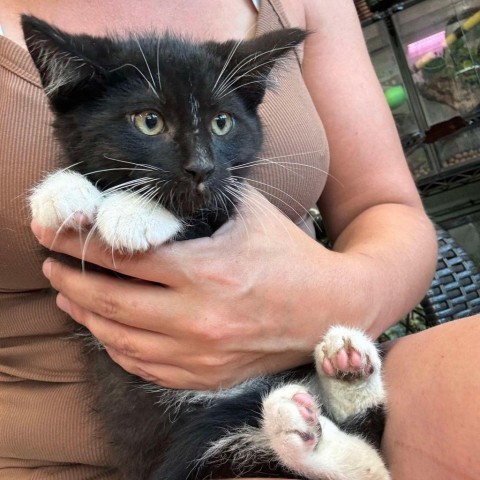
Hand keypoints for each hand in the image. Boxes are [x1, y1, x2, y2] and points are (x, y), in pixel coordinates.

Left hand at [32, 187, 337, 389]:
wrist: (331, 308)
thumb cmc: (292, 257)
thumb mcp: (250, 214)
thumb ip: (205, 197)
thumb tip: (165, 185)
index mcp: (208, 271)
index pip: (125, 258)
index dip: (82, 245)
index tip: (55, 235)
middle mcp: (199, 318)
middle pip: (111, 301)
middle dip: (70, 281)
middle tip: (51, 266)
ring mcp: (201, 354)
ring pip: (121, 339)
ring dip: (86, 316)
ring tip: (68, 298)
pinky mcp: (207, 376)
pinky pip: (144, 367)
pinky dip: (116, 348)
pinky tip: (106, 331)